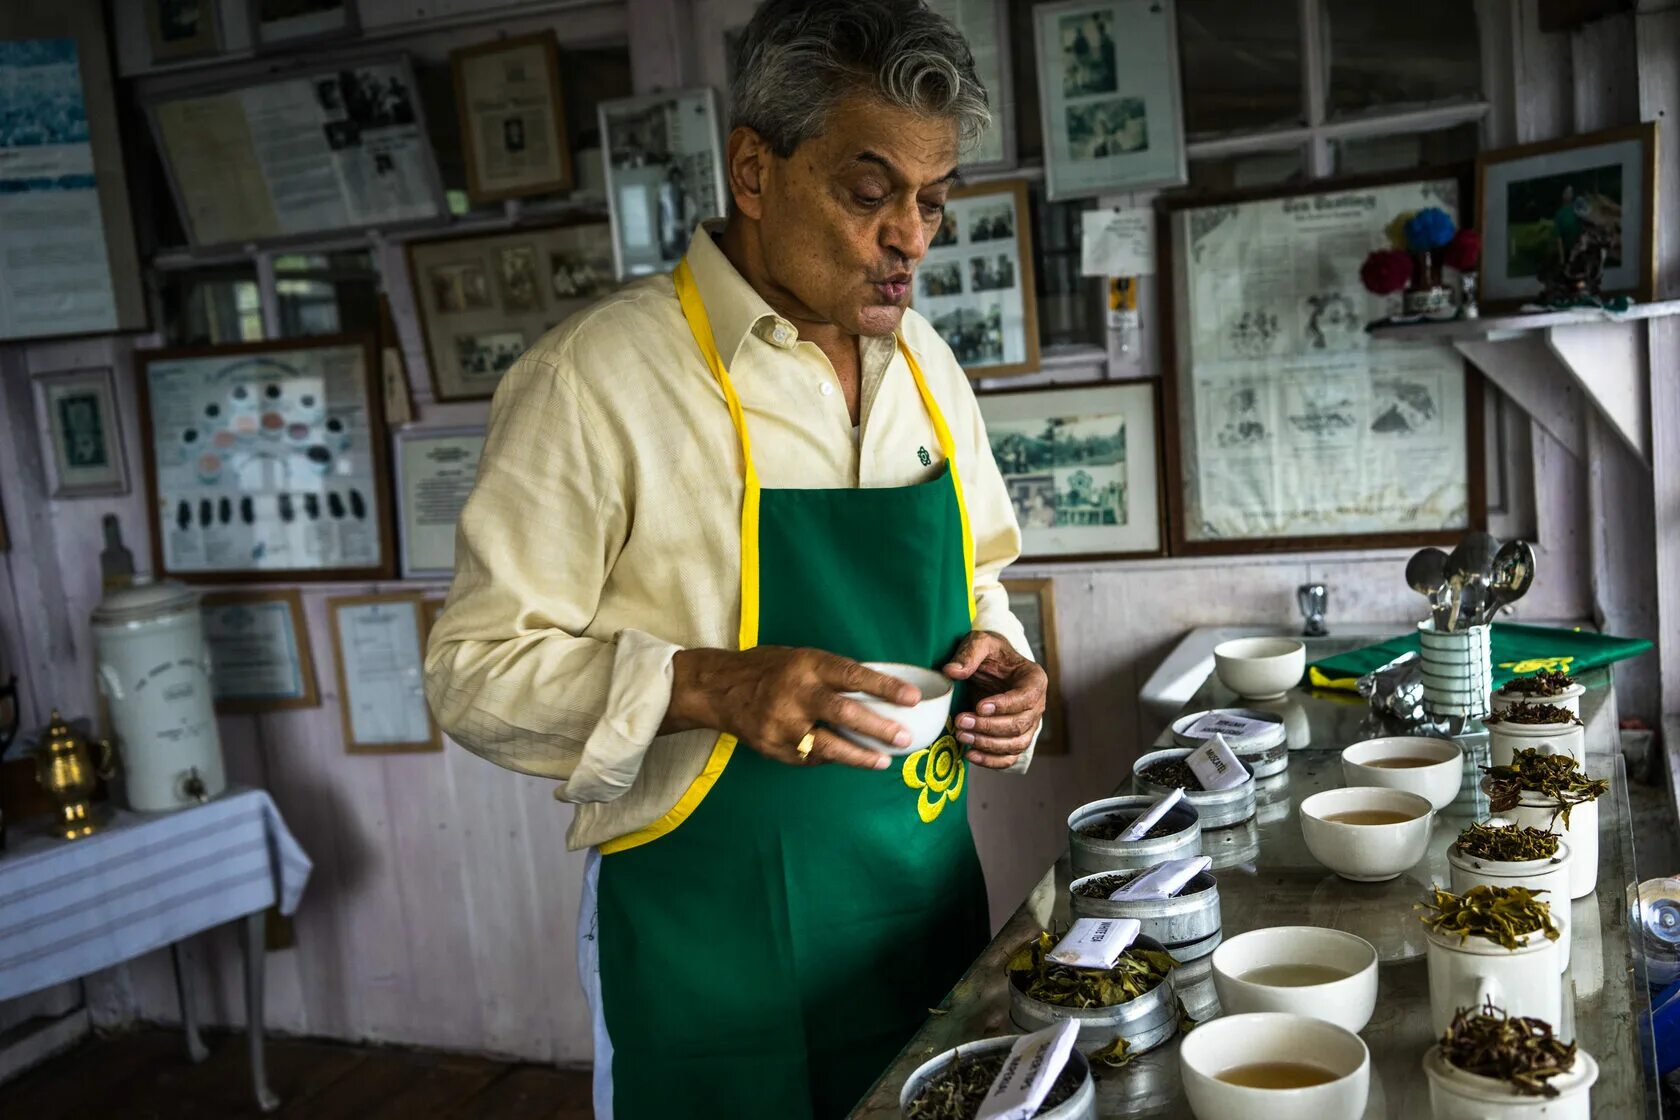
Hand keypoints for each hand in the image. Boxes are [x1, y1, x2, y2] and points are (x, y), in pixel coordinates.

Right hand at [662, 646, 920, 769]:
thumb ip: (830, 674)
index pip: (852, 676)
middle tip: (904, 738)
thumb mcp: (800, 658)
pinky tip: (847, 759)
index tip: (912, 698)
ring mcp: (784, 725)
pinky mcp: (775, 748)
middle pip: (844, 714)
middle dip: (879, 728)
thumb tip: (874, 691)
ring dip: (860, 756)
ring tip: (883, 762)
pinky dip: (831, 758)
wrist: (718, 689)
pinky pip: (811, 758)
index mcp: (806, 665)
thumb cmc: (767, 668)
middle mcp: (796, 694)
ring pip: (830, 746)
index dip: (885, 687)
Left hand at [944, 631, 1045, 769]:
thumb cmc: (989, 654)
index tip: (980, 706)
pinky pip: (1009, 758)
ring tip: (962, 736)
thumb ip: (968, 654)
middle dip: (989, 727)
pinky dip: (991, 761)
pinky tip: (970, 754)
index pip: (1026, 697)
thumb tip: (952, 671)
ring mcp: (1028, 725)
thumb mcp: (979, 643)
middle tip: (961, 721)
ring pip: (1015, 744)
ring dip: (988, 744)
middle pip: (1019, 725)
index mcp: (1034, 679)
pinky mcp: (1015, 740)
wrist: (990, 667)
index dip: (1005, 705)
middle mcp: (1036, 705)